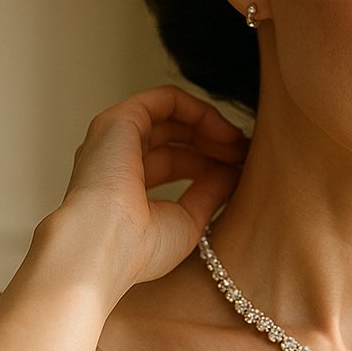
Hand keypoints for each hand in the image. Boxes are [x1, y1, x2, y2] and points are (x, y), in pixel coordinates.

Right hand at [55, 85, 246, 293]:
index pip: (177, 162)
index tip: (244, 171)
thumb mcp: (188, 221)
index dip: (213, 162)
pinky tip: (224, 131)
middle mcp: (118, 158)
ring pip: (171, 116)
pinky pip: (163, 100)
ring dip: (210, 126)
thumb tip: (234, 172)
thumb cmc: (139, 250)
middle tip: (247, 154)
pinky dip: (198, 110)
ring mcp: (115, 138)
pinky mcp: (118, 121)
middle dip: (215, 143)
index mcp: (128, 187)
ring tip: (240, 144)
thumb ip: (210, 192)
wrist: (104, 248)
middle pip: (175, 138)